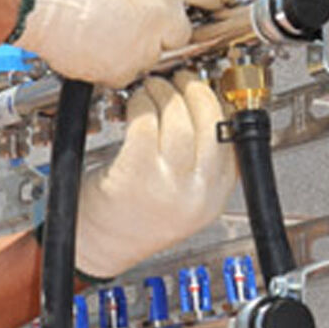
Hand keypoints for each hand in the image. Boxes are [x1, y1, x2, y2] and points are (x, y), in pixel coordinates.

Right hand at [15, 0, 218, 87]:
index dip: (214, 0)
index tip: (219, 6)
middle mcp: (162, 10)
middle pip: (184, 32)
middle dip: (164, 30)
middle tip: (136, 20)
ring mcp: (146, 43)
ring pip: (154, 56)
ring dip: (136, 48)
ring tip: (105, 29)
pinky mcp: (124, 69)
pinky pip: (128, 73)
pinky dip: (113, 65)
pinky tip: (94, 44)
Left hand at [74, 71, 235, 279]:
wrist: (95, 247)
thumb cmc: (129, 218)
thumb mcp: (180, 197)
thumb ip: (196, 165)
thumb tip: (200, 110)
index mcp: (213, 198)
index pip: (232, 139)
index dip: (220, 104)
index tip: (206, 89)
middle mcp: (196, 193)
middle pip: (210, 124)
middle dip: (196, 92)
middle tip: (181, 80)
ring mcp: (168, 185)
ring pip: (179, 121)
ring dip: (165, 94)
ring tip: (153, 88)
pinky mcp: (136, 174)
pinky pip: (145, 125)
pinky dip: (141, 105)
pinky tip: (134, 103)